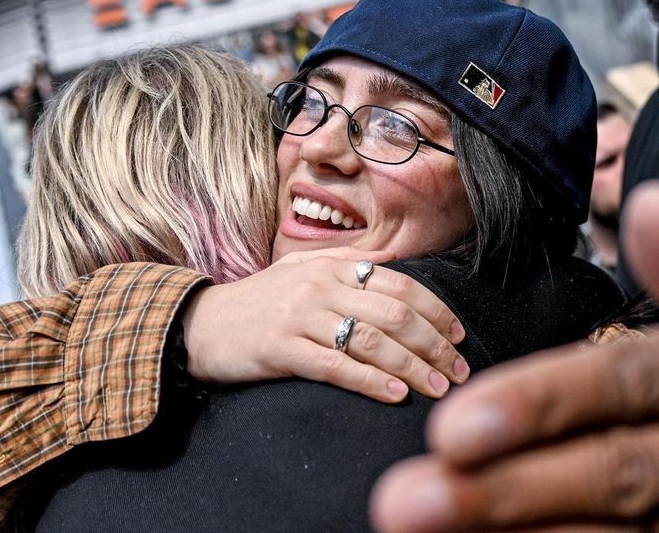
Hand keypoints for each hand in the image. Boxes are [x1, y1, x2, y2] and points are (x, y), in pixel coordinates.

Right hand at [182, 247, 469, 402]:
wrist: (198, 324)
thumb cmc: (258, 303)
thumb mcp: (300, 271)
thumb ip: (347, 265)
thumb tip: (396, 261)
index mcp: (331, 266)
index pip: (400, 285)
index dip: (437, 311)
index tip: (459, 336)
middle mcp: (320, 286)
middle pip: (394, 314)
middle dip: (435, 345)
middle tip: (458, 371)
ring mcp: (299, 316)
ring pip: (371, 341)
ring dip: (413, 368)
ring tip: (438, 389)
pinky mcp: (281, 348)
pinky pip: (336, 366)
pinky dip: (371, 381)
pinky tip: (395, 396)